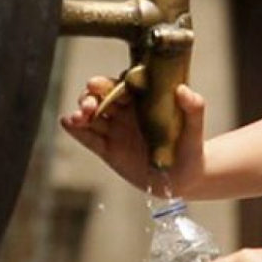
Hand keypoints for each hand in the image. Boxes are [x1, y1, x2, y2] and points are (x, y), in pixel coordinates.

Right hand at [59, 77, 206, 195]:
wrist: (185, 177)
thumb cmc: (191, 148)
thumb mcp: (195, 128)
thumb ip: (194, 109)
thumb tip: (184, 90)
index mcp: (143, 100)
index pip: (121, 85)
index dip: (109, 84)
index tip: (100, 84)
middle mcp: (125, 112)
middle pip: (101, 98)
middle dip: (91, 97)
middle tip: (89, 104)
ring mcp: (115, 130)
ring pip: (92, 117)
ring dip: (81, 113)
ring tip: (78, 117)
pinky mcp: (108, 150)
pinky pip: (90, 138)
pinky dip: (77, 131)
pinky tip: (67, 122)